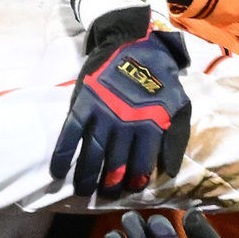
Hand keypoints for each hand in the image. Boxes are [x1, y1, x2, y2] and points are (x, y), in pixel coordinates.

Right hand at [49, 7, 191, 196]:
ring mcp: (102, 114)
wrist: (136, 44)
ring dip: (86, 176)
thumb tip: (168, 171)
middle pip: (115, 164)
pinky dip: (63, 155)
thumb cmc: (161, 79)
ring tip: (83, 189)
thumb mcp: (179, 106)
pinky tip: (58, 172)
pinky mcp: (83, 104)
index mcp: (150, 125)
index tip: (128, 189)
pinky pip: (70, 134)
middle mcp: (125, 123)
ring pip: (92, 154)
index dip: (134, 181)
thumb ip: (174, 138)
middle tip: (105, 193)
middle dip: (109, 184)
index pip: (141, 164)